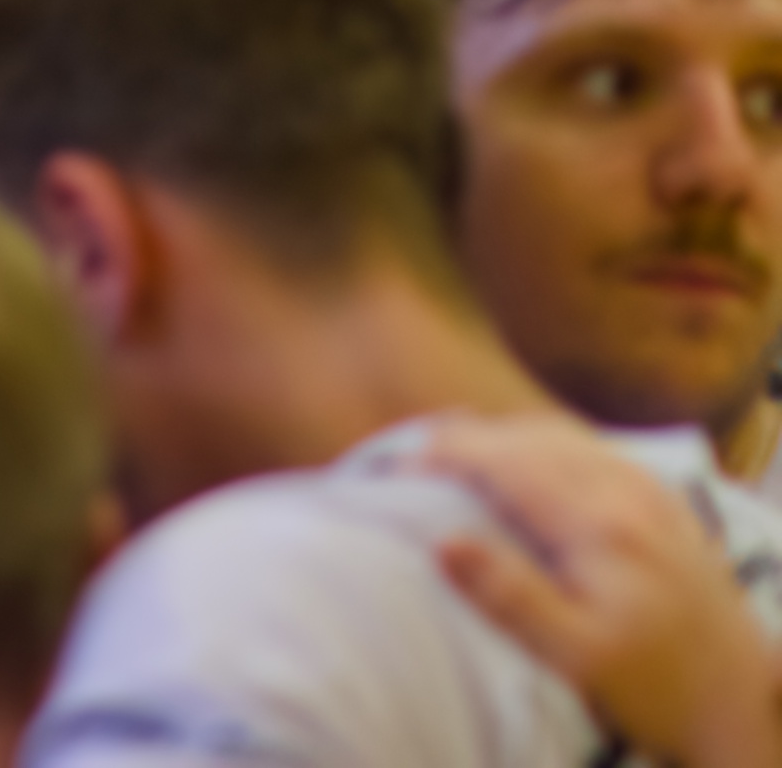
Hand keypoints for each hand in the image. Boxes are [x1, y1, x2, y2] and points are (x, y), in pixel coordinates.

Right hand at [412, 413, 780, 767]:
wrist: (744, 705)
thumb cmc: (655, 687)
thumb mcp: (576, 658)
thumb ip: (510, 597)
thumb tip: (443, 542)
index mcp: (598, 527)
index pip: (506, 462)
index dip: (446, 454)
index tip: (398, 466)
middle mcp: (627, 495)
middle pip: (532, 438)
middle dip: (468, 438)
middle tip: (415, 456)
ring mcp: (653, 496)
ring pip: (565, 436)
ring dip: (507, 436)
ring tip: (461, 452)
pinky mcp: (668, 507)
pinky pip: (597, 450)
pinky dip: (549, 443)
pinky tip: (534, 463)